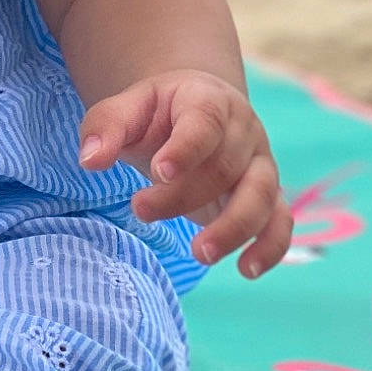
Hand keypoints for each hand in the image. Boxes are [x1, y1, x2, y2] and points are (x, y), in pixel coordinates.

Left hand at [78, 70, 291, 277]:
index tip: (159, 172)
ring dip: (234, 227)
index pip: (205, 121)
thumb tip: (90, 161)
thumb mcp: (126, 110)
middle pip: (223, 165)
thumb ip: (106, 128)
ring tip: (199, 253)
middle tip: (140, 210)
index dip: (186, 148)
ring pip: (261, 194)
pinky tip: (246, 270)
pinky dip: (271, 246)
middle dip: (182, 196)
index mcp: (208, 100)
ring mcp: (260, 162)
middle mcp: (243, 129)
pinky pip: (281, 220)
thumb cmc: (156, 116)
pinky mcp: (269, 195)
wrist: (195, 114)